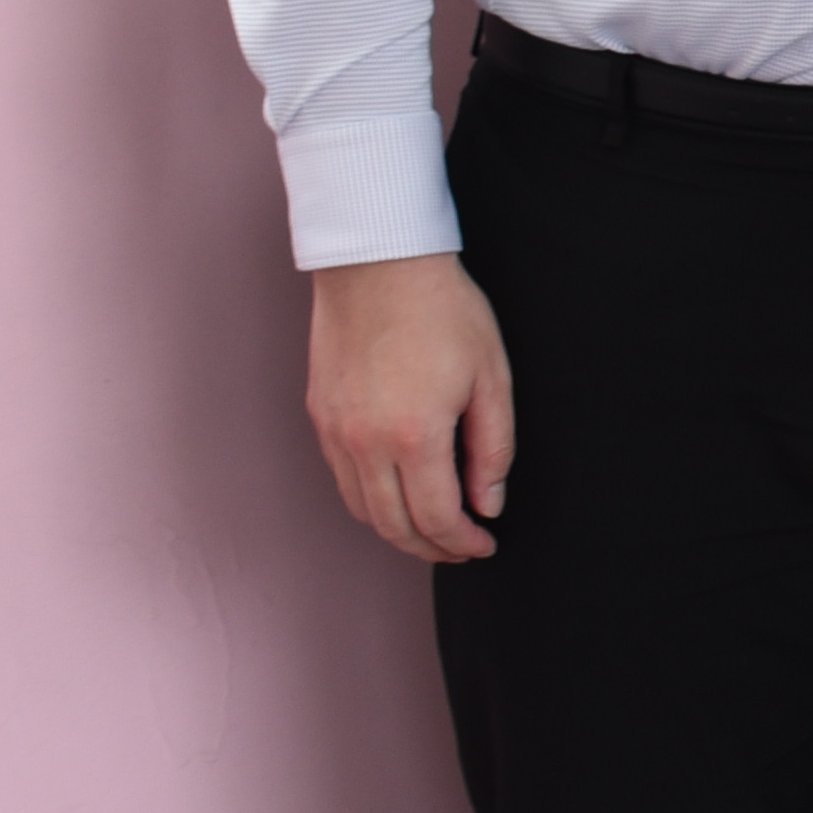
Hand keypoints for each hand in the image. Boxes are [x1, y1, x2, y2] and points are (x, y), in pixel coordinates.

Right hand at [309, 251, 513, 560]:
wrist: (379, 263)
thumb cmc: (442, 310)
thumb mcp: (491, 378)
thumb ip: (493, 449)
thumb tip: (488, 503)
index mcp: (413, 436)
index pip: (436, 518)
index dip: (462, 543)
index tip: (484, 545)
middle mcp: (364, 443)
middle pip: (393, 526)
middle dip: (431, 548)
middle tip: (461, 549)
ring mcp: (335, 431)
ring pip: (362, 509)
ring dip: (398, 530)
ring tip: (433, 529)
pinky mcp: (320, 415)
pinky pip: (342, 478)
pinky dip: (371, 500)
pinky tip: (398, 493)